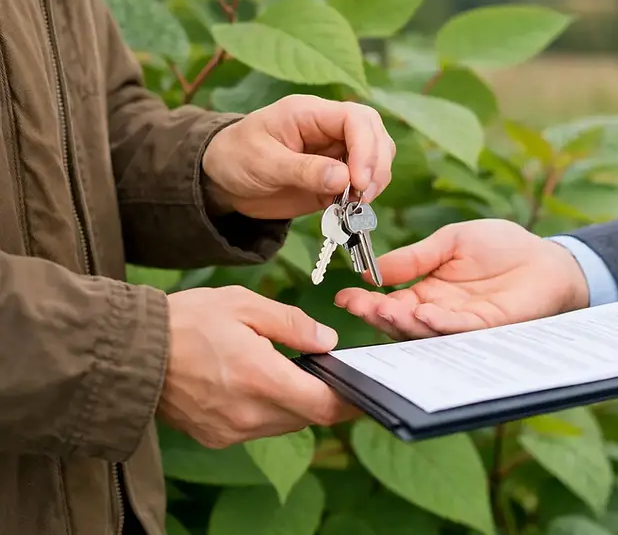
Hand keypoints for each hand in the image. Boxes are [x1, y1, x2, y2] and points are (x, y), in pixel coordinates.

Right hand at [159, 286, 357, 447]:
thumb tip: (328, 342)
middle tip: (324, 369)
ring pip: (284, 423)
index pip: (323, 404)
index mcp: (260, 378)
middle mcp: (248, 413)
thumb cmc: (186, 321)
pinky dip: (267, 410)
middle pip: (307, 416)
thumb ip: (293, 324)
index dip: (350, 400)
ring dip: (294, 402)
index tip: (364, 388)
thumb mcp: (244, 305)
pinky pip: (257, 428)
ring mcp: (229, 431)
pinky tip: (254, 383)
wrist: (128, 352)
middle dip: (321, 395)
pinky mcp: (214, 437)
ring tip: (286, 370)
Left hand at [202, 95, 394, 218]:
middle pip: (375, 134)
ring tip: (355, 205)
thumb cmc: (236, 158)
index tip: (359, 181)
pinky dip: (364, 197)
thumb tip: (344, 179)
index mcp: (310, 113)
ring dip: (375, 181)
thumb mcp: (263, 163)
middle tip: (362, 196)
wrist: (223, 181)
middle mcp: (329, 128)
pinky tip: (348, 210)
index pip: (356, 118)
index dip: (366, 148)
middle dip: (376, 165)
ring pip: (376, 157)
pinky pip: (363, 182)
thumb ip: (304, 170)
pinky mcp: (336, 176)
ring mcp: (335, 152)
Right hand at [335, 219, 589, 339]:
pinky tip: (423, 312)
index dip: (365, 302)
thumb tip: (372, 269)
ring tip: (385, 310)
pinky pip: (458, 329)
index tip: (343, 297)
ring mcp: (462, 324)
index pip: (389, 302)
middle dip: (377, 316)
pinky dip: (438, 323)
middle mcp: (439, 313)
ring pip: (425, 332)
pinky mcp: (487, 329)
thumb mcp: (450, 241)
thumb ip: (415, 257)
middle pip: (401, 323)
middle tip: (359, 306)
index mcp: (427, 293)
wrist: (546, 259)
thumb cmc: (501, 247)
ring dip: (403, 323)